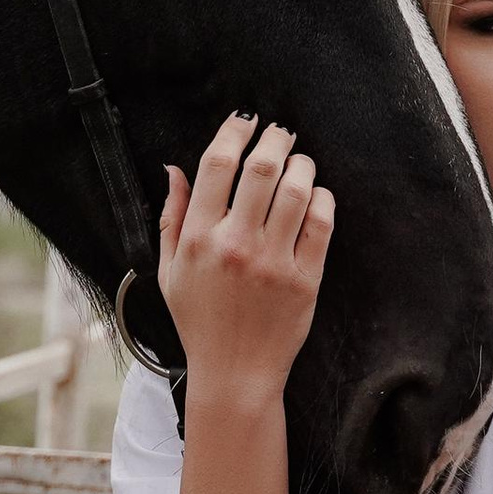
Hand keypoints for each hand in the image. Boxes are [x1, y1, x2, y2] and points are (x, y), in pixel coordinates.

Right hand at [158, 114, 336, 410]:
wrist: (234, 373)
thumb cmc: (199, 321)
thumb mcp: (170, 270)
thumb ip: (171, 217)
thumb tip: (174, 170)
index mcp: (199, 239)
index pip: (217, 165)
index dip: (233, 132)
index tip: (244, 120)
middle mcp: (236, 245)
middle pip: (262, 168)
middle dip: (274, 138)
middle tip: (279, 132)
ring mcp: (273, 262)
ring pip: (297, 190)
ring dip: (302, 165)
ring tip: (299, 161)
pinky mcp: (306, 280)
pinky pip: (321, 224)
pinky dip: (322, 200)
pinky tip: (316, 196)